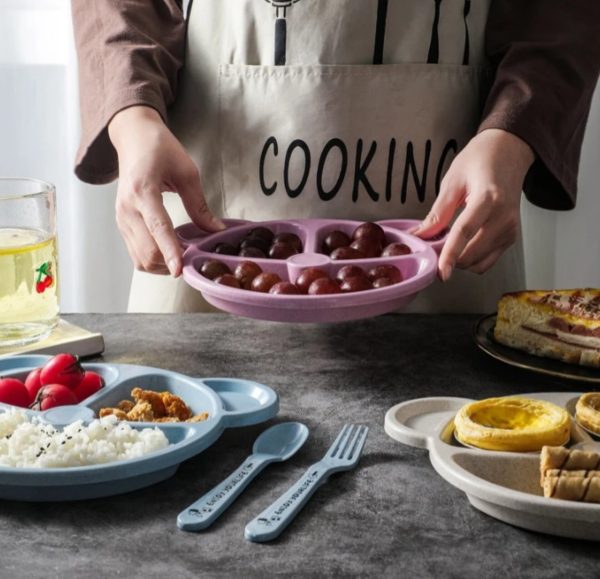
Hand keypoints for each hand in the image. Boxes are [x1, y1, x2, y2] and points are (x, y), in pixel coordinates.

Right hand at [108, 106, 223, 275]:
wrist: (132, 138)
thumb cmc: (159, 149)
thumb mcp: (187, 172)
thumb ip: (199, 205)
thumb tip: (216, 230)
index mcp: (143, 191)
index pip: (158, 228)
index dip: (171, 252)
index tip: (180, 270)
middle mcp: (127, 208)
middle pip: (147, 252)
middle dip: (171, 263)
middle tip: (193, 259)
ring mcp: (121, 218)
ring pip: (140, 259)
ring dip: (163, 265)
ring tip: (182, 254)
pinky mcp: (121, 225)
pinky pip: (136, 254)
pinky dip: (154, 259)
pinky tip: (170, 250)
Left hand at [412, 129, 534, 280]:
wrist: (510, 152)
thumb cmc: (481, 160)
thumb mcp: (453, 181)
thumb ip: (437, 213)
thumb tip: (418, 236)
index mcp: (488, 198)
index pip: (465, 232)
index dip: (450, 255)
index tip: (441, 273)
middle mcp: (504, 217)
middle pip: (472, 253)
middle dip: (448, 259)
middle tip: (432, 248)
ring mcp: (510, 229)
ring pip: (479, 262)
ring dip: (459, 261)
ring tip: (447, 244)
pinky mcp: (511, 238)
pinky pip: (487, 261)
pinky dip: (471, 260)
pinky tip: (462, 246)